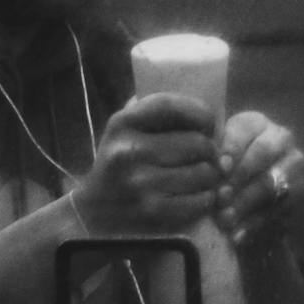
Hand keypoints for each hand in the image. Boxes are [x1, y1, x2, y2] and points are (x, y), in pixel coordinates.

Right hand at [72, 92, 219, 235]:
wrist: (91, 211)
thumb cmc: (116, 164)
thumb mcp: (121, 130)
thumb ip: (147, 109)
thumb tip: (191, 92)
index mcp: (122, 124)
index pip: (170, 106)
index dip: (199, 111)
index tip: (209, 122)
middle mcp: (129, 151)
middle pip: (196, 142)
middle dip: (211, 149)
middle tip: (211, 154)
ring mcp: (141, 183)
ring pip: (202, 172)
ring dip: (212, 174)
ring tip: (207, 174)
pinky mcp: (152, 211)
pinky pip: (198, 200)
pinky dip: (206, 198)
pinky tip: (201, 195)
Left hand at [215, 111, 303, 242]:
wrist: (248, 193)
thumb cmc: (224, 169)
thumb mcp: (218, 156)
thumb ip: (214, 155)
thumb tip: (210, 167)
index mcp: (256, 123)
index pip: (245, 129)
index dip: (232, 148)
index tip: (219, 168)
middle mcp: (280, 139)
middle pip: (262, 153)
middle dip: (240, 176)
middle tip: (220, 196)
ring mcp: (293, 166)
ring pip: (271, 183)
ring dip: (246, 202)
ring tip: (224, 219)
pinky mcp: (296, 195)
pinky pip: (276, 209)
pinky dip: (254, 223)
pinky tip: (236, 235)